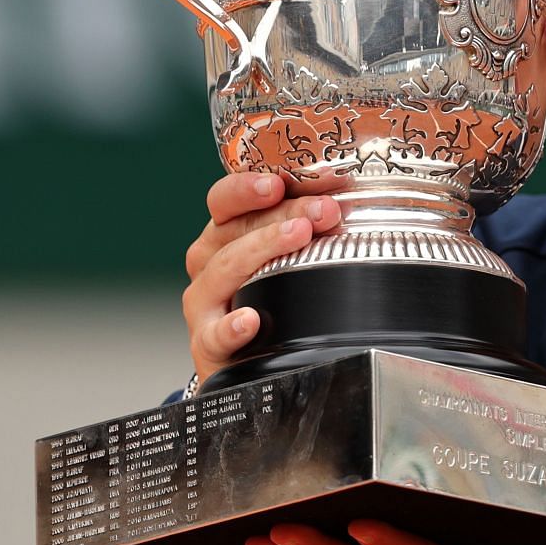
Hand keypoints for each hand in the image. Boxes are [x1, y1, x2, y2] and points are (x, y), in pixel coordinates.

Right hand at [182, 173, 342, 379]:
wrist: (240, 361)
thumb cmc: (264, 299)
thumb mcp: (277, 258)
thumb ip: (300, 228)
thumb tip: (341, 202)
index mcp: (222, 235)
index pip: (225, 200)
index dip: (248, 188)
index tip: (278, 183)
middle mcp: (208, 263)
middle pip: (235, 229)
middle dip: (282, 215)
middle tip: (322, 210)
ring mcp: (204, 304)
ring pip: (225, 269)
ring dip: (263, 250)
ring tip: (299, 237)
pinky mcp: (207, 344)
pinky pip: (215, 335)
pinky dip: (232, 326)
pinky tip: (250, 320)